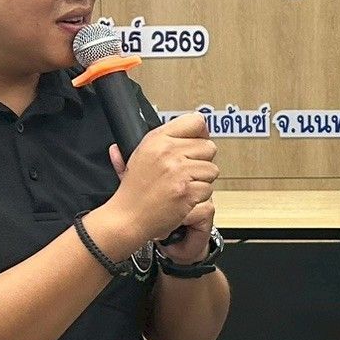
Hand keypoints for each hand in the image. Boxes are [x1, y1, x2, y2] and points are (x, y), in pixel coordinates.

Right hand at [98, 112, 217, 250]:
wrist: (127, 218)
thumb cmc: (134, 189)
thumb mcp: (142, 154)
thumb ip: (167, 139)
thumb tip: (198, 126)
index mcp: (157, 139)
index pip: (196, 121)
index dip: (201, 134)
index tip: (197, 143)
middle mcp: (168, 152)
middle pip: (209, 147)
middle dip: (202, 161)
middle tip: (185, 172)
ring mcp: (178, 171)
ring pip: (212, 169)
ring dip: (201, 181)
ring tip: (182, 186)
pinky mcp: (187, 191)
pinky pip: (208, 189)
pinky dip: (199, 197)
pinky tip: (183, 198)